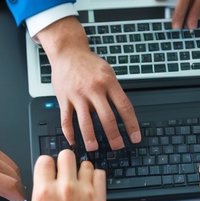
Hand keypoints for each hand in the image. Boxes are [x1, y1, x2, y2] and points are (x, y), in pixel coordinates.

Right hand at [26, 149, 106, 200]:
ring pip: (85, 164)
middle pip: (66, 155)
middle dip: (64, 161)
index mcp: (44, 193)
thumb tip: (42, 188)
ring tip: (80, 181)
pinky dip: (95, 178)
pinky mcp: (100, 200)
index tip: (49, 170)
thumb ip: (38, 199)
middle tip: (65, 171)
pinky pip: (100, 175)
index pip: (45, 160)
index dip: (46, 164)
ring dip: (81, 170)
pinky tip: (91, 186)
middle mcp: (65, 189)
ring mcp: (85, 193)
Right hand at [38, 18, 140, 150]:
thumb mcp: (107, 72)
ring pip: (85, 122)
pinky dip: (69, 133)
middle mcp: (94, 89)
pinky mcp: (64, 98)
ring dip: (90, 138)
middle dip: (113, 136)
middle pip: (106, 117)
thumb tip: (121, 112)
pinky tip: (73, 141)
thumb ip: (113, 91)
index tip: (135, 138)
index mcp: (108, 82)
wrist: (68, 52)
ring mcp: (77, 95)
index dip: (131, 125)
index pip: (124, 107)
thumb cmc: (88, 63)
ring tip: (94, 148)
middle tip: (117, 147)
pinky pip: (66, 119)